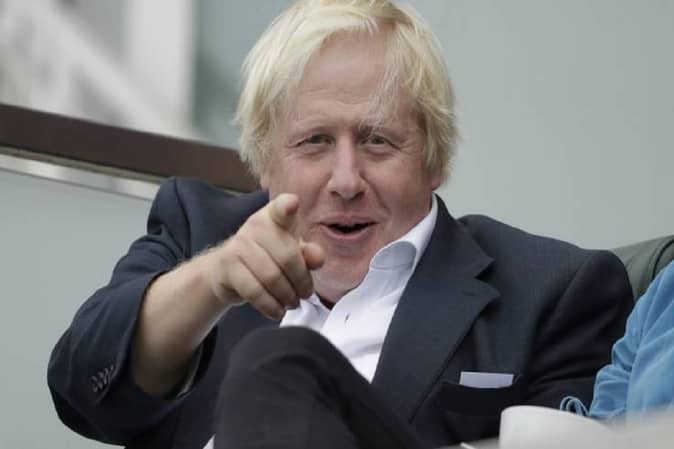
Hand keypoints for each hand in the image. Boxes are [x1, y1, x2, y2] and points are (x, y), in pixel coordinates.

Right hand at [205, 193, 324, 319]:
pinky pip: (254, 290)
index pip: (282, 207)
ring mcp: (239, 244)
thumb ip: (308, 254)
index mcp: (275, 217)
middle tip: (305, 293)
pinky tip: (277, 311)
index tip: (292, 205)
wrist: (226, 271)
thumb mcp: (291, 252)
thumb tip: (317, 259)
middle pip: (287, 257)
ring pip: (271, 277)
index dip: (287, 206)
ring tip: (292, 303)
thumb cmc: (266, 257)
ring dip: (287, 296)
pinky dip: (270, 305)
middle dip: (301, 281)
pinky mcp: (227, 265)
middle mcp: (255, 225)